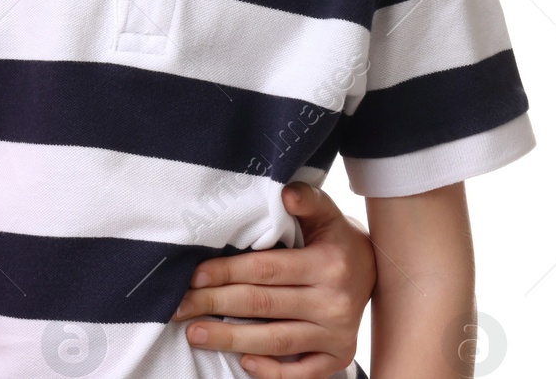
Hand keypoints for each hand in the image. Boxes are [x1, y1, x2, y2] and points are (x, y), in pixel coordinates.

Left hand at [170, 181, 375, 378]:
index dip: (226, 273)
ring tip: (195, 334)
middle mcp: (334, 304)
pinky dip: (272, 371)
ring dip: (231, 339)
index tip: (193, 277)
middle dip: (215, 306)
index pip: (265, 270)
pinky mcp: (339, 357)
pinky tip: (243, 362)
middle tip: (179, 308)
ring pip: (276, 342)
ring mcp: (337, 335)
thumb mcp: (326, 212)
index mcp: (328, 265)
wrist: (376, 271)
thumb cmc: (335, 238)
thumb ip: (306, 199)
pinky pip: (302, 372)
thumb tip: (285, 195)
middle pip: (263, 306)